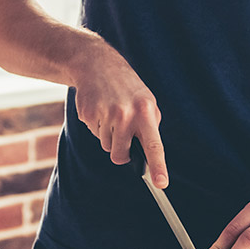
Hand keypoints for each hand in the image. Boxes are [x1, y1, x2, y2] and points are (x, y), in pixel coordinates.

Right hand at [71, 50, 168, 187]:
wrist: (97, 65)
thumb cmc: (127, 88)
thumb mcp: (146, 101)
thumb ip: (149, 126)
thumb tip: (148, 156)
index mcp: (145, 111)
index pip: (154, 144)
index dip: (158, 166)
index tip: (161, 183)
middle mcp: (126, 114)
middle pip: (120, 154)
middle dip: (120, 152)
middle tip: (121, 133)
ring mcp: (105, 114)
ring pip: (106, 146)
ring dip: (108, 135)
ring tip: (111, 113)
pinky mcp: (88, 114)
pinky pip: (94, 133)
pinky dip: (97, 125)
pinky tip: (99, 108)